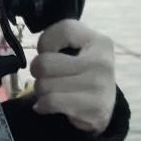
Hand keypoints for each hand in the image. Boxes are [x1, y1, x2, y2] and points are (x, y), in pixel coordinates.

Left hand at [31, 19, 115, 135]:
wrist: (102, 111)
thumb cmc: (83, 76)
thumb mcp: (80, 52)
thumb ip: (61, 43)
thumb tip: (40, 52)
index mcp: (99, 42)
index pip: (63, 30)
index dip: (45, 43)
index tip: (49, 53)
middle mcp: (101, 61)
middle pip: (44, 62)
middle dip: (38, 72)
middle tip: (48, 77)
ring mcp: (97, 85)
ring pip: (43, 85)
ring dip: (41, 92)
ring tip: (53, 92)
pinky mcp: (92, 107)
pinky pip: (50, 101)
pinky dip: (42, 106)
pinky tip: (49, 106)